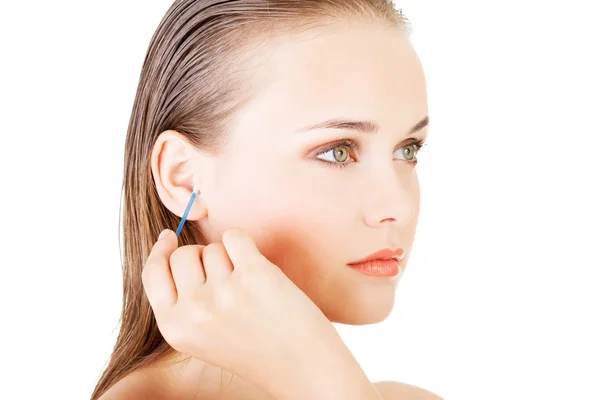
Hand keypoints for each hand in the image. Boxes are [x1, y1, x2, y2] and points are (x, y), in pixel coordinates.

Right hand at [141, 227, 335, 389]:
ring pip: (213, 248)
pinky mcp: (255, 275)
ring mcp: (224, 292)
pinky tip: (256, 269)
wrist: (300, 367)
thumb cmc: (254, 348)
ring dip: (230, 259)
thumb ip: (181, 302)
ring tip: (248, 290)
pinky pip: (235, 237)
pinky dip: (244, 245)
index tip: (169, 236)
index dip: (160, 250)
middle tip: (227, 278)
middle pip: (183, 254)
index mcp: (175, 328)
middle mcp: (195, 311)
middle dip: (202, 257)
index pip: (152, 274)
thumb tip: (169, 247)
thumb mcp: (201, 337)